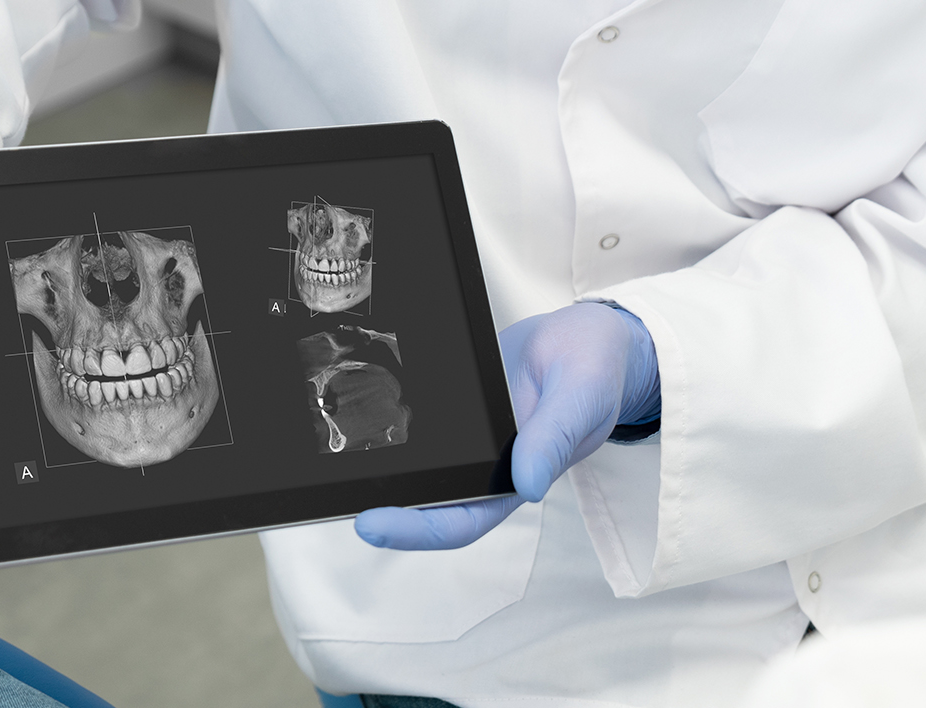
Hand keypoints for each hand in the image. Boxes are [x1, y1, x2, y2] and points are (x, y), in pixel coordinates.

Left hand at [355, 303, 660, 549]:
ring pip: (419, 465)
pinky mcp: (458, 407)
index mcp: (518, 477)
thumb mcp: (581, 398)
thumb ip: (554, 439)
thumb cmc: (596, 372)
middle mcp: (488, 466)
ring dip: (379, 466)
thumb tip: (528, 485)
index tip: (370, 523)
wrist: (593, 337)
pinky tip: (357, 407)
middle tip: (329, 492)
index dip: (415, 531)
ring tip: (328, 454)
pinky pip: (421, 422)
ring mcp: (471, 438)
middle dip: (379, 504)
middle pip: (426, 501)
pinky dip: (391, 421)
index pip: (461, 521)